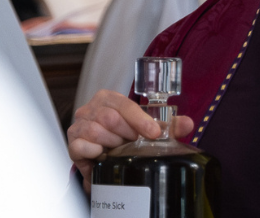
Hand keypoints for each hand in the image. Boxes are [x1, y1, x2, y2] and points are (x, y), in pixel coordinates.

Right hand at [67, 89, 194, 190]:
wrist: (105, 160)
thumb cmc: (126, 139)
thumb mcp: (149, 130)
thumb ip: (170, 126)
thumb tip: (188, 124)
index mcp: (109, 99)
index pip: (124, 104)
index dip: (141, 120)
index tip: (154, 133)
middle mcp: (91, 109)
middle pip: (110, 118)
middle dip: (127, 134)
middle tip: (133, 142)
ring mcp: (79, 125)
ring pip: (97, 131)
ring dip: (113, 144)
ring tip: (118, 149)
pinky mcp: (72, 143)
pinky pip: (82, 146)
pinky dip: (96, 152)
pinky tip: (103, 155)